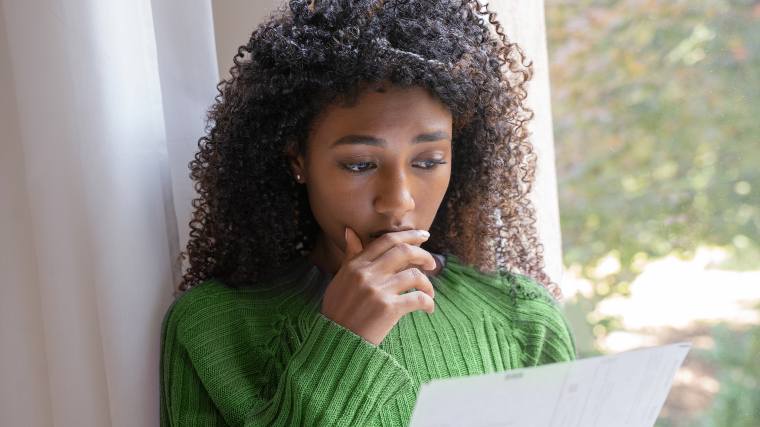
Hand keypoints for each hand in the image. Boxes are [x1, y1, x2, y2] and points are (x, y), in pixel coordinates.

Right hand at [319, 227, 437, 345]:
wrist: (337, 342)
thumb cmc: (338, 311)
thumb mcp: (340, 280)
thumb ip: (350, 256)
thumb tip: (350, 232)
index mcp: (355, 265)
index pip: (386, 241)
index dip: (408, 235)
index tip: (423, 237)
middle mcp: (367, 274)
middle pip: (404, 252)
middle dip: (423, 255)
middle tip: (432, 263)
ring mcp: (378, 291)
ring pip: (414, 275)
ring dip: (427, 283)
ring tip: (429, 292)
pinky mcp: (388, 309)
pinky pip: (418, 298)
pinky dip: (428, 302)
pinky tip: (429, 308)